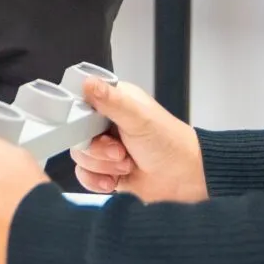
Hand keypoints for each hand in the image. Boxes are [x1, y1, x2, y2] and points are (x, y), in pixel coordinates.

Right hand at [68, 76, 206, 202]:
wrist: (187, 177)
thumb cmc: (171, 143)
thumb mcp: (139, 118)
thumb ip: (111, 100)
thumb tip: (87, 82)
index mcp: (112, 103)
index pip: (79, 104)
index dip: (79, 118)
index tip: (92, 128)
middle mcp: (105, 124)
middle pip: (75, 135)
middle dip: (97, 149)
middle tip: (120, 151)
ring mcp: (105, 149)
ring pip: (80, 157)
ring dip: (102, 166)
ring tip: (126, 165)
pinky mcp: (106, 170)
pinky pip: (84, 176)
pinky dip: (97, 181)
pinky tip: (113, 181)